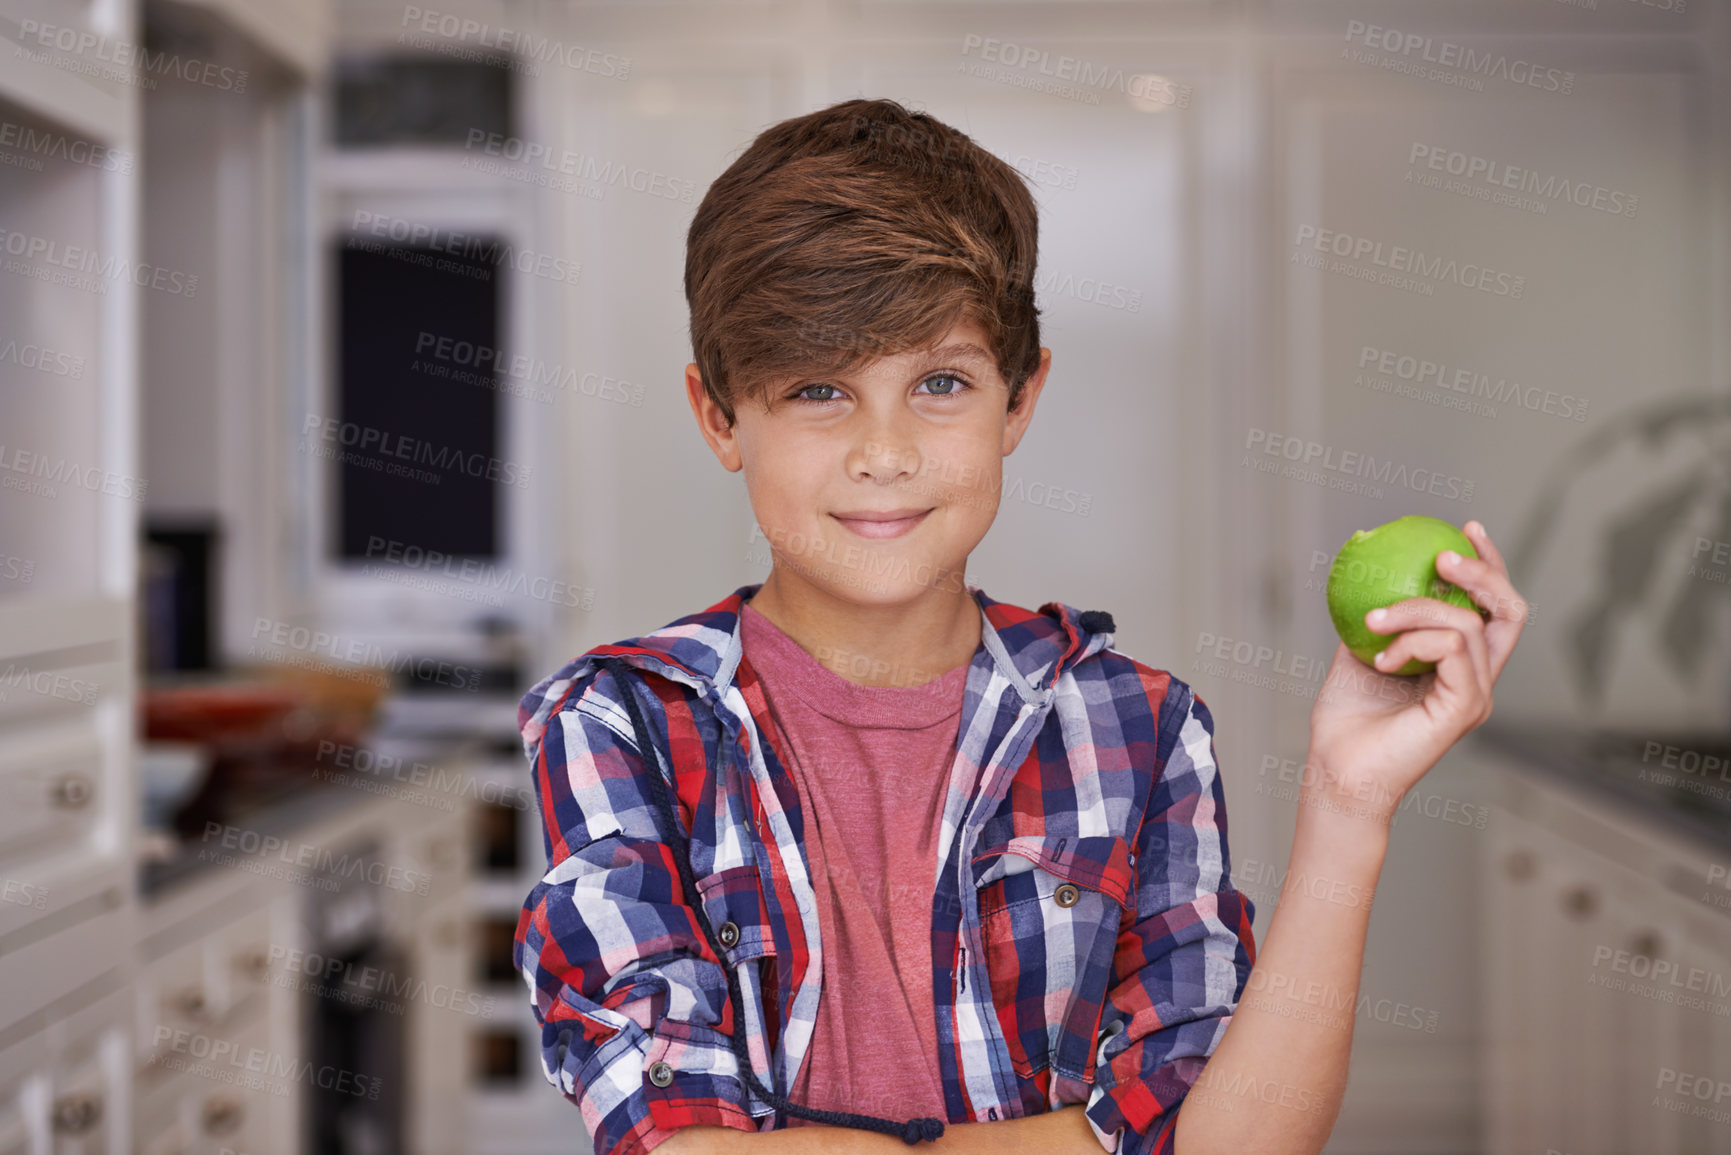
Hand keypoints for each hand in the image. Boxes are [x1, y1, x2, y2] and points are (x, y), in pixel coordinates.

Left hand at [1305, 520, 1528, 821]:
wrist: (1338, 771)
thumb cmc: (1346, 719)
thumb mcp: (1360, 650)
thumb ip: (1379, 615)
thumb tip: (1369, 562)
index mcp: (1461, 666)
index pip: (1492, 609)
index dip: (1488, 566)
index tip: (1463, 530)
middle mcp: (1478, 680)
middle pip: (1509, 612)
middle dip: (1483, 571)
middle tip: (1443, 553)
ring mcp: (1476, 696)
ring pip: (1468, 624)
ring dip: (1417, 609)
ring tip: (1375, 622)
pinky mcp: (1465, 708)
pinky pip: (1452, 649)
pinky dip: (1415, 641)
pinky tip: (1382, 657)